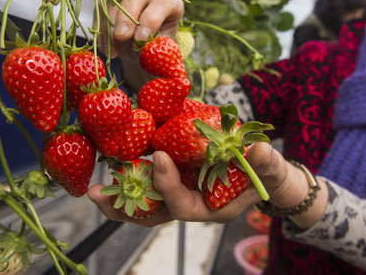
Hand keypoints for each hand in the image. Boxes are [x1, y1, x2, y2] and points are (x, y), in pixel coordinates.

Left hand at [87, 142, 319, 225]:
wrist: (266, 173)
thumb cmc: (270, 175)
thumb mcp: (272, 169)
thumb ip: (267, 163)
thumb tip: (259, 151)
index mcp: (211, 209)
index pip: (183, 207)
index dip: (168, 185)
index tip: (159, 158)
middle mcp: (192, 204)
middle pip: (153, 215)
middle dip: (125, 208)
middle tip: (97, 196)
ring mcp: (182, 193)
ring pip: (147, 204)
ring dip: (120, 197)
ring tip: (93, 191)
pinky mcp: (178, 178)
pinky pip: (151, 183)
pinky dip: (133, 175)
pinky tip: (116, 163)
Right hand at [98, 0, 183, 57]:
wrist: (142, 52)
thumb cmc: (157, 51)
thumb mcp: (162, 51)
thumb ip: (156, 49)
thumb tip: (146, 51)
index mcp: (171, 2)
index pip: (162, 3)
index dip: (150, 20)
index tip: (140, 40)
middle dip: (127, 16)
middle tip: (121, 36)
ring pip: (115, 3)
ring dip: (111, 28)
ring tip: (114, 52)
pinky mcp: (111, 1)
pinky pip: (101, 12)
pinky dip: (102, 32)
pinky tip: (107, 49)